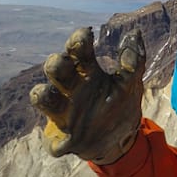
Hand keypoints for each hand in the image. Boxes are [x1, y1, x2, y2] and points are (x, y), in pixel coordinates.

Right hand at [29, 26, 144, 163]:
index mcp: (87, 72)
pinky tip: (64, 142)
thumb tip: (134, 33)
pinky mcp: (61, 140)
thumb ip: (134, 62)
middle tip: (62, 61)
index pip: (78, 51)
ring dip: (43, 95)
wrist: (117, 140)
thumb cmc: (118, 103)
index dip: (78, 41)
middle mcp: (70, 89)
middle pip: (56, 70)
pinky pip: (53, 141)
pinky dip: (56, 142)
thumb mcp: (130, 83)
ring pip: (44, 99)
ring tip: (45, 93)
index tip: (86, 33)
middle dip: (56, 64)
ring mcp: (62, 113)